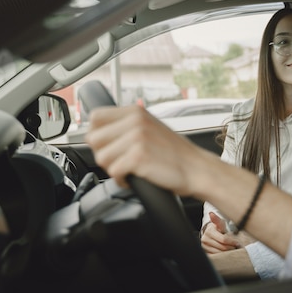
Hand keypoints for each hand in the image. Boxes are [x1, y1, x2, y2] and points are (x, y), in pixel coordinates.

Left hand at [85, 106, 215, 194]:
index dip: (97, 135)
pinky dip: (121, 180)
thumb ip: (126, 126)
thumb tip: (97, 133)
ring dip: (113, 169)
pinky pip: (113, 172)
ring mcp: (136, 138)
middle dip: (104, 154)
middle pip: (93, 139)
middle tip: (121, 161)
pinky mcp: (138, 157)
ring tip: (130, 169)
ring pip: (101, 158)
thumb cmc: (175, 154)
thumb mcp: (150, 127)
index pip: (95, 117)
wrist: (198, 169)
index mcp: (135, 111)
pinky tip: (134, 178)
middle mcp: (135, 121)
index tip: (108, 146)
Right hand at [201, 212, 240, 253]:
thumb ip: (217, 219)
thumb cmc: (218, 229)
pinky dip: (223, 255)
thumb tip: (211, 213)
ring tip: (231, 248)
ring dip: (227, 252)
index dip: (232, 241)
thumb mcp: (219, 223)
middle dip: (231, 247)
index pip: (224, 239)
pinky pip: (217, 257)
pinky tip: (226, 252)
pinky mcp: (206, 253)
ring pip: (220, 253)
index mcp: (209, 232)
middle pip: (222, 247)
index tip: (237, 242)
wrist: (211, 234)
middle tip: (235, 246)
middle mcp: (205, 240)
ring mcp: (204, 247)